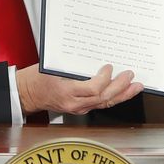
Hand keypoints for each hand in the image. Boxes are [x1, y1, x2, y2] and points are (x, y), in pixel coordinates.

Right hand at [16, 64, 143, 115]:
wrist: (28, 93)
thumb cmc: (37, 78)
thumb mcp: (54, 67)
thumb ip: (75, 65)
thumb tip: (95, 55)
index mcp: (67, 91)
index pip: (93, 89)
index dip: (105, 79)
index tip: (108, 67)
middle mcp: (74, 103)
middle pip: (103, 98)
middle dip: (120, 87)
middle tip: (130, 76)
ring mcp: (78, 108)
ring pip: (105, 104)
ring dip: (123, 95)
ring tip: (136, 87)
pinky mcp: (80, 109)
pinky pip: (100, 105)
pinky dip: (113, 98)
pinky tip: (122, 92)